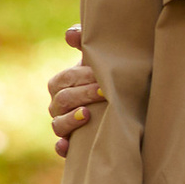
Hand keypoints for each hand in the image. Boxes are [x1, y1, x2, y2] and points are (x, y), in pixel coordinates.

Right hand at [49, 24, 101, 157]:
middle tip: (105, 93)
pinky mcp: (73, 145)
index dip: (81, 77)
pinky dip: (62, 148)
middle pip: (61, 100)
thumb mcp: (99, 59)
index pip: (64, 80)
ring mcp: (64, 126)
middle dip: (83, 95)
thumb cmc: (110, 76)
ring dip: (71, 120)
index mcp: (62, 84)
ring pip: (57, 125)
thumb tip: (70, 35)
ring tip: (88, 114)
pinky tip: (68, 146)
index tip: (101, 76)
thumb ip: (86, 42)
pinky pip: (60, 148)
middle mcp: (59, 106)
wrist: (127, 102)